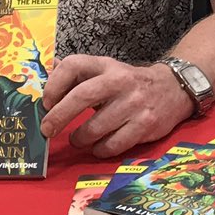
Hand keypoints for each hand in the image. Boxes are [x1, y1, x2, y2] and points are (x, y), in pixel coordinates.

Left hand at [41, 55, 194, 159]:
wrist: (172, 89)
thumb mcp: (105, 70)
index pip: (73, 65)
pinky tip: (98, 146)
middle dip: (59, 116)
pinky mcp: (145, 125)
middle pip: (82, 97)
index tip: (45, 102)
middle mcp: (120, 81)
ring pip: (95, 128)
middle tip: (47, 130)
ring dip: (80, 138)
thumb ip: (76, 76)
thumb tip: (42, 81)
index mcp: (105, 65)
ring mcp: (134, 103)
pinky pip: (113, 145)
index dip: (54, 84)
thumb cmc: (128, 83)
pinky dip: (100, 149)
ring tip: (77, 139)